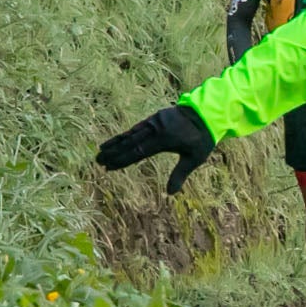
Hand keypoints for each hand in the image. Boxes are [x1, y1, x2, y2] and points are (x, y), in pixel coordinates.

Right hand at [95, 105, 216, 195]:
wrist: (208, 113)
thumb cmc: (202, 138)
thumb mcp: (194, 158)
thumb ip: (180, 174)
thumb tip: (170, 194)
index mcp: (163, 141)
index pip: (137, 153)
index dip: (122, 161)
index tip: (108, 167)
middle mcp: (155, 130)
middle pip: (130, 143)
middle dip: (113, 153)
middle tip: (97, 161)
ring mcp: (154, 122)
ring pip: (131, 134)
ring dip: (116, 142)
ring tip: (101, 150)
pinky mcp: (155, 117)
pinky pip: (138, 127)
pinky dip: (127, 133)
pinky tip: (119, 138)